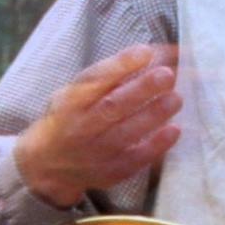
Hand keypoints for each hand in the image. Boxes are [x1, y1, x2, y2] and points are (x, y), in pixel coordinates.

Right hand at [12, 45, 181, 208]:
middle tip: (166, 75)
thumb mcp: (76, 93)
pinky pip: (135, 159)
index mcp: (71, 101)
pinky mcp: (110, 172)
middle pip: (112, 106)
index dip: (120, 65)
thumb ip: (106, 77)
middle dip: (141, 89)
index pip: (95, 79)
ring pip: (125, 132)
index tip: (145, 52)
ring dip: (153, 115)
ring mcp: (95, 152)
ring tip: (176, 98)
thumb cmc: (70, 118)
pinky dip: (156, 145)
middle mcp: (80, 126)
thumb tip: (150, 54)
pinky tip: (174, 130)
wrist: (48, 164)